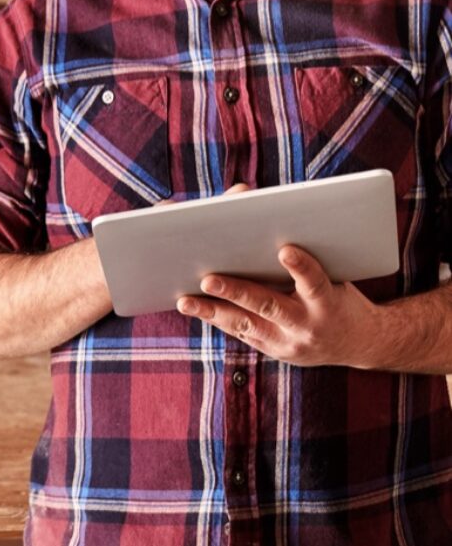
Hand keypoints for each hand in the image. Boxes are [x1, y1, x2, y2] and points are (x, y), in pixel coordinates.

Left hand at [176, 244, 380, 367]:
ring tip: (184, 300)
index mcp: (329, 302)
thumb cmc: (339, 290)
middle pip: (269, 306)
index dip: (302, 268)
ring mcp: (288, 343)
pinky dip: (215, 318)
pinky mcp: (272, 350)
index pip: (316, 283)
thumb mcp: (334, 268)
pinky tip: (191, 305)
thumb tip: (244, 195)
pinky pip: (239, 332)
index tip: (287, 250)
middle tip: (208, 279)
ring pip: (245, 325)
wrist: (361, 342)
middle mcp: (308, 326)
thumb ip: (298, 242)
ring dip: (212, 311)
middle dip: (237, 292)